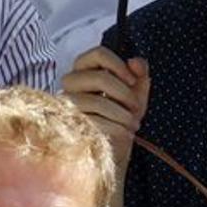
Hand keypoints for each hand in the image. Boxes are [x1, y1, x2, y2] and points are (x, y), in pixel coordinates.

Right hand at [61, 46, 149, 171]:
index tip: (133, 80)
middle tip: (137, 109)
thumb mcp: (135, 95)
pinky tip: (126, 135)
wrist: (111, 153)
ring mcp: (67, 107)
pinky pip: (96, 124)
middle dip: (125, 93)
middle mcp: (70, 86)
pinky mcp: (71, 129)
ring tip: (134, 126)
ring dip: (123, 114)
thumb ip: (139, 74)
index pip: (99, 54)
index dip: (119, 65)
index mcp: (84, 71)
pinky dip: (117, 129)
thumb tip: (136, 62)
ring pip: (98, 102)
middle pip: (100, 77)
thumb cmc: (121, 120)